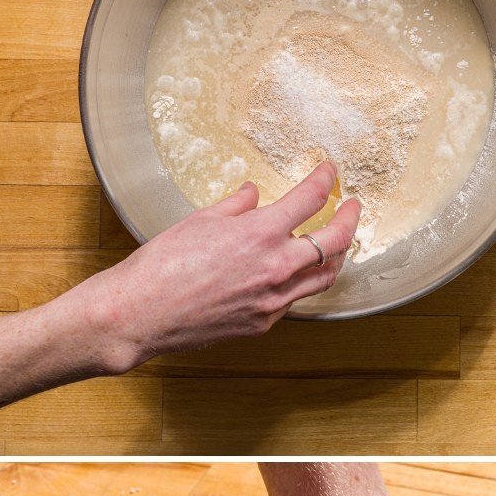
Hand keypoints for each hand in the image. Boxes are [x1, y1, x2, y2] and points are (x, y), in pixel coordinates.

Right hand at [60, 163, 359, 372]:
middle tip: (353, 208)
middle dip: (350, 220)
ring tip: (340, 244)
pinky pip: (294, 300)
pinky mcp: (263, 323)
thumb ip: (236, 206)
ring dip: (338, 257)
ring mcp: (272, 300)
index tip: (329, 171)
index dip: (325, 180)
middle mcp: (275, 268)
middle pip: (335, 242)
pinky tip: (295, 274)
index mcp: (260, 234)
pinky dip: (300, 283)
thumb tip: (253, 194)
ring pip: (324, 278)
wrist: (142, 313)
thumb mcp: (200, 220)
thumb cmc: (162, 266)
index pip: (310, 199)